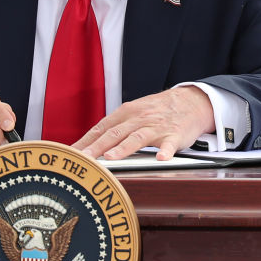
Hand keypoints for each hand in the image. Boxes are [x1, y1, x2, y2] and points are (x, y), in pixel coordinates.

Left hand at [72, 86, 214, 160]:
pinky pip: (170, 144)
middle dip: (97, 147)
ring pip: (137, 137)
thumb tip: (89, 144)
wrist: (189, 100)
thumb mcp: (134, 113)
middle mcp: (138, 118)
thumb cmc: (157, 111)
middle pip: (114, 133)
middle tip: (83, 159)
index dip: (85, 141)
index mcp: (126, 113)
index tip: (71, 154)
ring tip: (110, 158)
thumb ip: (115, 128)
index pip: (101, 128)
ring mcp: (156, 127)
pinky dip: (165, 151)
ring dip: (123, 148)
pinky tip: (161, 158)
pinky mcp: (175, 135)